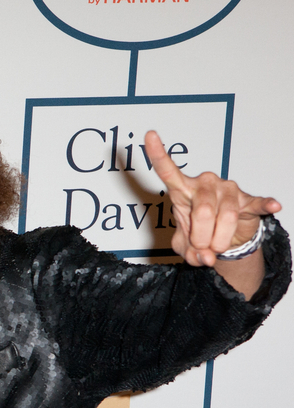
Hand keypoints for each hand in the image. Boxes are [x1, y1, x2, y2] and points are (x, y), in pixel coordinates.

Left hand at [146, 130, 280, 268]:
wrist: (223, 241)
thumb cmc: (198, 234)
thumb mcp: (185, 247)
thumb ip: (188, 253)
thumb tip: (205, 258)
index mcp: (183, 190)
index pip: (168, 171)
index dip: (158, 154)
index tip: (149, 135)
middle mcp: (204, 184)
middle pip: (202, 212)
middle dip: (201, 238)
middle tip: (202, 249)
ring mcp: (227, 190)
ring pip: (225, 217)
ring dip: (219, 239)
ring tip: (216, 247)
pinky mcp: (248, 200)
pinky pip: (257, 203)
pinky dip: (264, 205)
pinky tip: (272, 206)